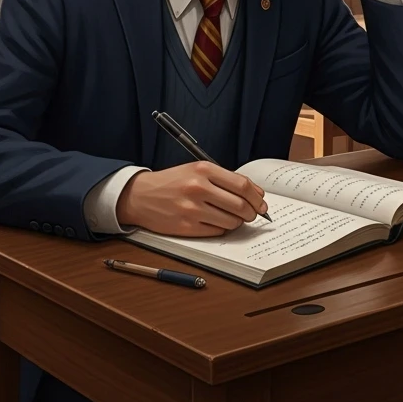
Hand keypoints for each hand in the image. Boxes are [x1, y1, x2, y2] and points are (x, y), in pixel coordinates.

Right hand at [116, 162, 268, 236]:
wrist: (140, 195)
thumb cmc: (172, 182)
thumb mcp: (197, 171)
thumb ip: (225, 179)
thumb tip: (255, 193)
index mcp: (203, 170)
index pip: (242, 185)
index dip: (257, 197)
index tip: (262, 202)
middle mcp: (198, 188)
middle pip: (240, 205)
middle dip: (252, 212)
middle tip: (252, 214)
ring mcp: (191, 209)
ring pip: (231, 221)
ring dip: (237, 222)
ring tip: (232, 217)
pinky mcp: (186, 227)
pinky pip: (217, 231)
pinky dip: (221, 228)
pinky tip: (215, 222)